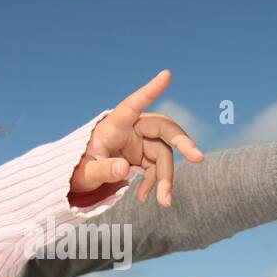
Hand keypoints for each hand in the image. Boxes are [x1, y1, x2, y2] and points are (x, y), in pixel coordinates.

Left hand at [68, 70, 204, 205]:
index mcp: (113, 125)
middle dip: (182, 143)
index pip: (133, 104)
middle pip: (163, 129)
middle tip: (198, 158)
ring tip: (164, 202)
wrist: (81, 177)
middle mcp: (130, 129)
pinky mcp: (143, 155)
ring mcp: (139, 142)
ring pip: (164, 154)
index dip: (150, 90)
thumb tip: (125, 169)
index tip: (166, 75)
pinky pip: (157, 167)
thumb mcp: (86, 174)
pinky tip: (144, 197)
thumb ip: (103, 170)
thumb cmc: (78, 169)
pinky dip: (155, 183)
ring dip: (166, 178)